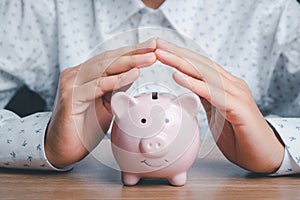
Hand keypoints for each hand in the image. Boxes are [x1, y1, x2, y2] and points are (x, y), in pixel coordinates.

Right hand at [45, 39, 156, 167]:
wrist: (63, 148)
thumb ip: (116, 88)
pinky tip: (132, 75)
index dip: (132, 52)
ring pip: (104, 68)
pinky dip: (116, 80)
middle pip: (109, 59)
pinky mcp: (70, 96)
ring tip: (148, 58)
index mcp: (85, 74)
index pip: (111, 59)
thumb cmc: (84, 127)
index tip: (152, 47)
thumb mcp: (105, 104)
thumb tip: (133, 73)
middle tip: (153, 46)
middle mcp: (76, 74)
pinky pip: (97, 86)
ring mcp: (72, 84)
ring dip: (129, 62)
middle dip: (134, 53)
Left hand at [155, 38, 283, 172]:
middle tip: (156, 43)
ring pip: (205, 73)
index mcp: (225, 85)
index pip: (199, 65)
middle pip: (200, 63)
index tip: (160, 49)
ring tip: (162, 54)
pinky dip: (195, 84)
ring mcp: (236, 94)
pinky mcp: (239, 108)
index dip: (180, 56)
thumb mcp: (217, 113)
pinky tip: (178, 76)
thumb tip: (189, 88)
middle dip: (177, 53)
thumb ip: (206, 98)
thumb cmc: (241, 135)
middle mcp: (231, 85)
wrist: (265, 155)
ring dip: (181, 63)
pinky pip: (213, 93)